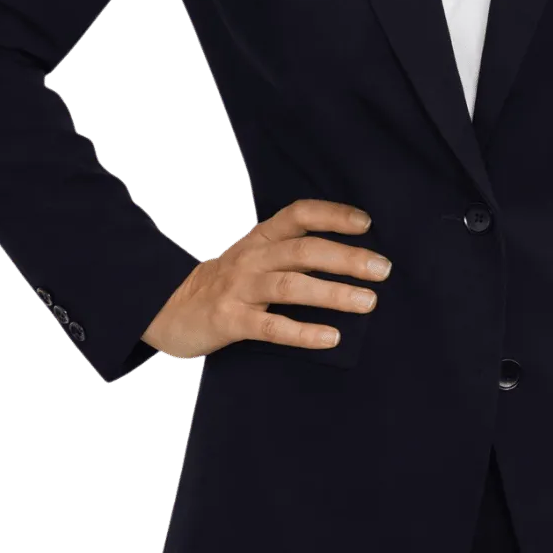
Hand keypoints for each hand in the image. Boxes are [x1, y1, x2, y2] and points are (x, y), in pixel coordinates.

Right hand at [141, 199, 391, 359]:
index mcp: (261, 237)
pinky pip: (271, 326)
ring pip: (291, 285)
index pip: (299, 214)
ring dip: (333, 293)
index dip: (333, 214)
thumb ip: (290, 250)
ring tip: (367, 302)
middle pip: (304, 250)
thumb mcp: (254, 255)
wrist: (169, 309)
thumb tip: (348, 254)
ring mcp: (240, 288)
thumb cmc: (226, 282)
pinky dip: (302, 332)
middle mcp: (252, 257)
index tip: (367, 224)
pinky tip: (330, 338)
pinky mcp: (230, 321)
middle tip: (383, 269)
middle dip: (346, 258)